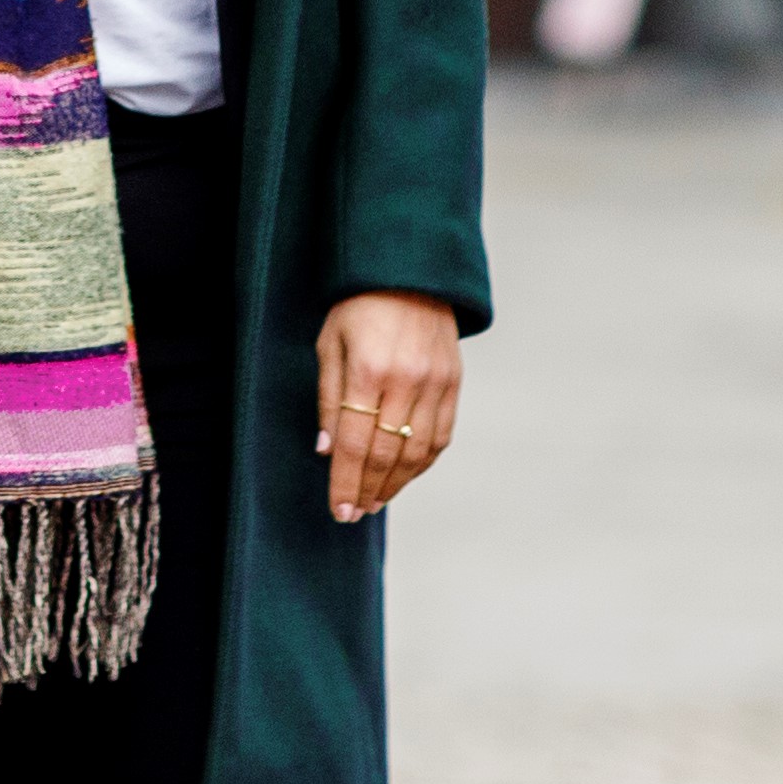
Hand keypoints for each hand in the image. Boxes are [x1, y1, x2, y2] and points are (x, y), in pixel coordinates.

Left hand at [315, 291, 463, 522]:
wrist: (411, 271)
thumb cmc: (358, 305)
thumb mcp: (330, 343)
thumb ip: (330, 398)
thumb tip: (328, 450)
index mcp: (368, 370)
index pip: (355, 444)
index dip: (346, 483)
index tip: (339, 511)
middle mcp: (406, 381)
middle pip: (386, 454)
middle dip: (368, 489)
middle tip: (355, 512)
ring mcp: (435, 383)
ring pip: (418, 452)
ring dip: (396, 483)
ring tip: (376, 500)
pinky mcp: (454, 383)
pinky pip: (440, 436)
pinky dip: (422, 463)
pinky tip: (405, 475)